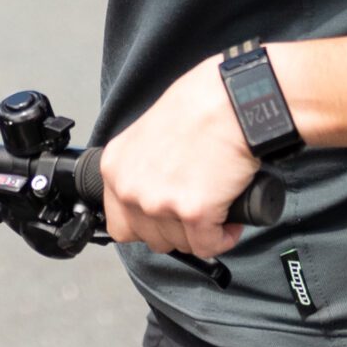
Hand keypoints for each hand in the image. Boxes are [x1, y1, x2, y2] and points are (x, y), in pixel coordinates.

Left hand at [97, 57, 259, 259]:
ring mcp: (160, 203)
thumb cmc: (197, 106)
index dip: (148, 224)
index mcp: (115, 168)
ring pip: (181, 244)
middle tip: (196, 211)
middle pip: (151, 238)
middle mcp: (131, 189)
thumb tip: (156, 190)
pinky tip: (230, 222)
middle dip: (177, 229)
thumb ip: (142, 166)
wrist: (229, 101)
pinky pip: (208, 246)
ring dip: (201, 234)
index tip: (166, 217)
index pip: (121, 224)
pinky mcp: (194, 213)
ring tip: (216, 210)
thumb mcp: (148, 134)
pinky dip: (223, 238)